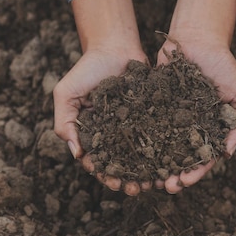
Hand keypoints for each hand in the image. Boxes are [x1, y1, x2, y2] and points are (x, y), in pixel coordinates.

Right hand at [53, 0, 151, 195]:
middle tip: (136, 189)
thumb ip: (65, 122)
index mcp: (93, 135)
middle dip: (128, 179)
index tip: (113, 182)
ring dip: (147, 172)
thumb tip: (76, 154)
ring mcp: (135, 126)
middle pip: (122, 164)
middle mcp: (114, 135)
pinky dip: (164, 151)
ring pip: (142, 156)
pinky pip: (159, 137)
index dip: (104, 175)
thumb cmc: (86, 69)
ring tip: (155, 183)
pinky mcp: (153, 116)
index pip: (98, 162)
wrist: (114, 46)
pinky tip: (170, 162)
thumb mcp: (66, 94)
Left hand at [156, 0, 235, 192]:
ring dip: (154, 165)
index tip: (184, 181)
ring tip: (146, 178)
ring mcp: (169, 118)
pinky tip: (130, 153)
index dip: (194, 173)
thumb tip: (227, 154)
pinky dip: (138, 141)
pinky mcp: (151, 106)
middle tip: (164, 186)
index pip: (202, 159)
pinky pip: (144, 126)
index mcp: (209, 131)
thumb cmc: (225, 66)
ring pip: (159, 148)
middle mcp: (188, 128)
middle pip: (179, 159)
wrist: (198, 38)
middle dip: (172, 175)